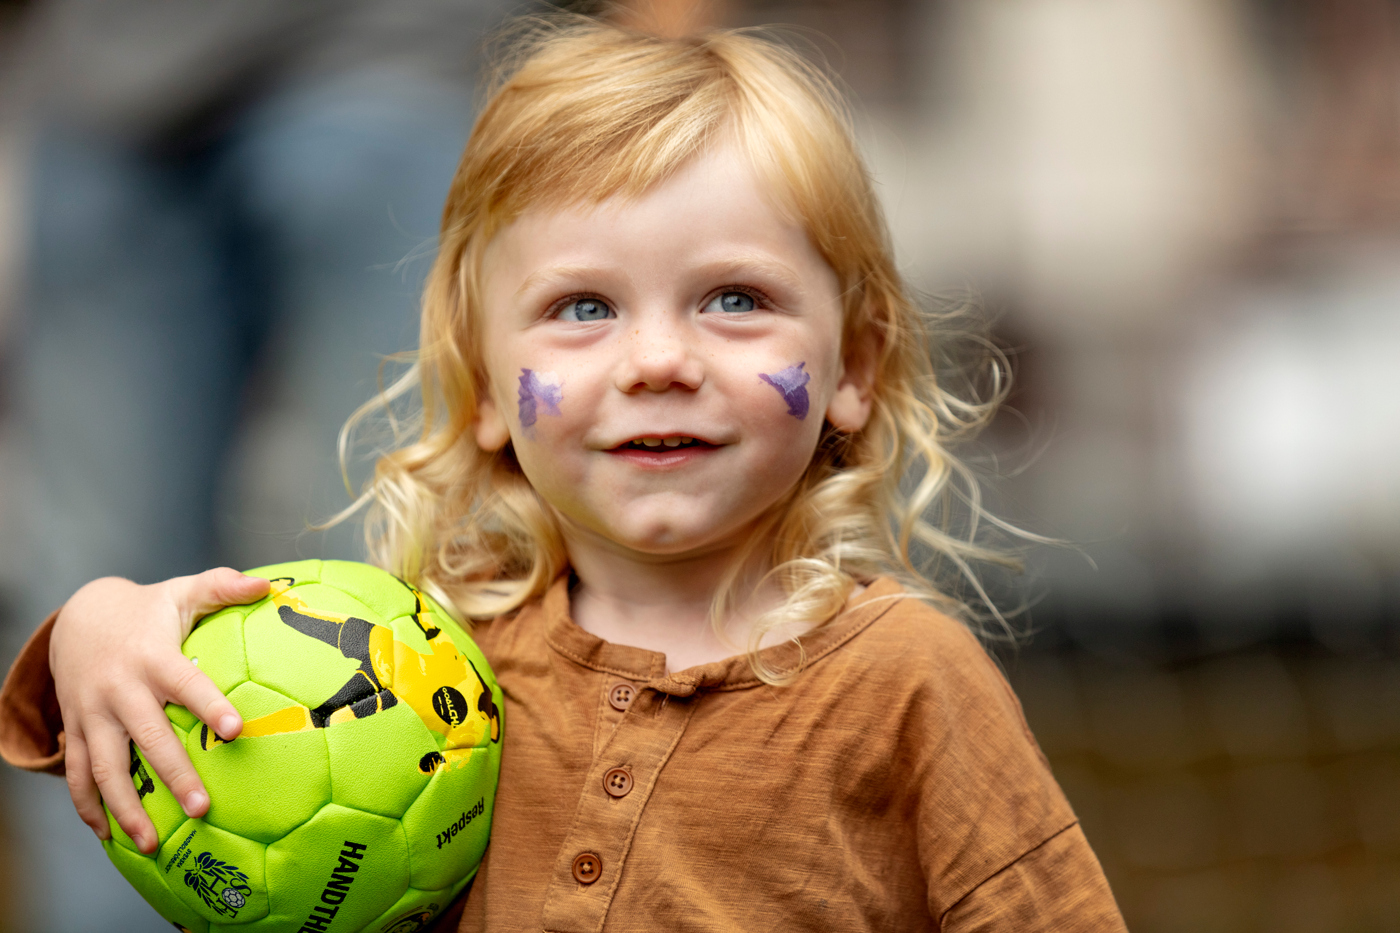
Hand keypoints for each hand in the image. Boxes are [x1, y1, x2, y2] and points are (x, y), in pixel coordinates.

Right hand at [50, 568, 268, 853]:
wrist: (78, 618)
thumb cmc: (146, 609)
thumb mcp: (182, 591)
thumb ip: (223, 586)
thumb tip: (267, 585)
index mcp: (153, 658)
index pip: (185, 684)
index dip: (210, 706)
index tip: (235, 730)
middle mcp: (120, 690)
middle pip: (147, 737)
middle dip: (173, 775)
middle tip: (202, 808)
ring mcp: (93, 714)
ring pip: (105, 767)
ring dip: (126, 807)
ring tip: (152, 843)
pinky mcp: (78, 730)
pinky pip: (77, 774)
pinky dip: (88, 806)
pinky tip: (107, 835)